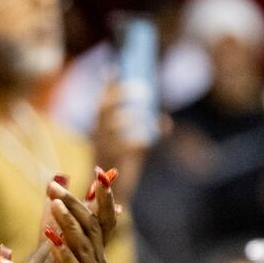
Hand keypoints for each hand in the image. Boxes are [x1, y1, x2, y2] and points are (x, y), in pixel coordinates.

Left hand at [42, 170, 120, 262]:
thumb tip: (10, 246)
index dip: (88, 198)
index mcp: (83, 262)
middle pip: (90, 227)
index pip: (89, 221)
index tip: (83, 173)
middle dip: (74, 202)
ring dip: (69, 223)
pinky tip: (53, 241)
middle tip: (56, 183)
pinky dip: (64, 257)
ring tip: (55, 203)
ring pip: (84, 247)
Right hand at [91, 81, 153, 207]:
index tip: (114, 67)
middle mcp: (99, 135)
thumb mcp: (127, 145)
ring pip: (121, 122)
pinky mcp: (117, 160)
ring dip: (141, 116)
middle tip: (144, 89)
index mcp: (99, 129)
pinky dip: (149, 134)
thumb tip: (165, 120)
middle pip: (106, 107)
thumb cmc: (121, 166)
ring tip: (154, 118)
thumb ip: (140, 131)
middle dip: (124, 93)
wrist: (110, 195)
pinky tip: (163, 128)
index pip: (101, 102)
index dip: (106, 85)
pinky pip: (133, 141)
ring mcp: (106, 147)